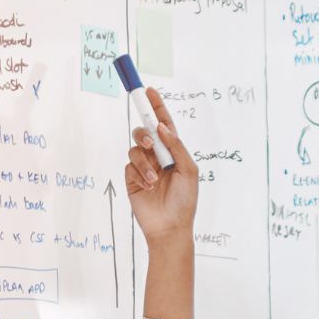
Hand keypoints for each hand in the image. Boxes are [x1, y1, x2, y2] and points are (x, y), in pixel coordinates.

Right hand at [120, 90, 197, 241]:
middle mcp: (157, 155)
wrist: (170, 227)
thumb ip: (176, 146)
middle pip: (144, 131)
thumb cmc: (184, 201)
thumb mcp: (188, 170)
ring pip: (135, 148)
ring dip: (144, 161)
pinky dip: (140, 174)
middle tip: (150, 143)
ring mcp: (143, 166)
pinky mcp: (132, 178)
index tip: (149, 91)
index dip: (156, 106)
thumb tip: (162, 127)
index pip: (163, 123)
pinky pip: (130, 165)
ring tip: (155, 178)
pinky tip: (149, 186)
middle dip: (145, 133)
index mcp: (173, 150)